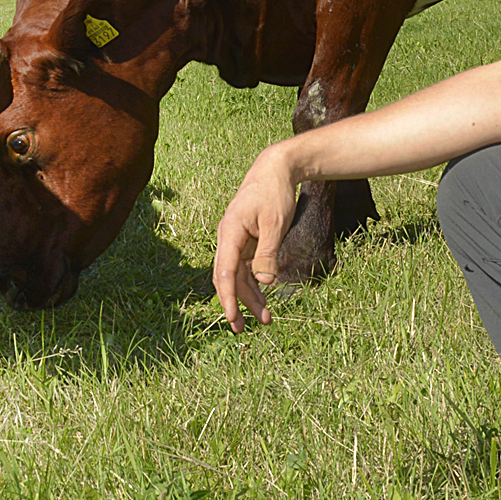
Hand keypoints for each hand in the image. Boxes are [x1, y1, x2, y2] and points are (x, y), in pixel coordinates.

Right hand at [209, 143, 298, 328]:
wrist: (275, 170)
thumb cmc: (274, 193)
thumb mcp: (276, 222)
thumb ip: (269, 252)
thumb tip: (264, 281)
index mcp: (230, 233)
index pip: (224, 272)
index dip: (227, 297)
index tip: (232, 317)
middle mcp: (228, 239)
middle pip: (227, 278)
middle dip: (234, 304)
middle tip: (242, 329)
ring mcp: (237, 241)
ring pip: (238, 276)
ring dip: (249, 298)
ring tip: (265, 319)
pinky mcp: (247, 242)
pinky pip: (246, 269)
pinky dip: (254, 285)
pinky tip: (264, 300)